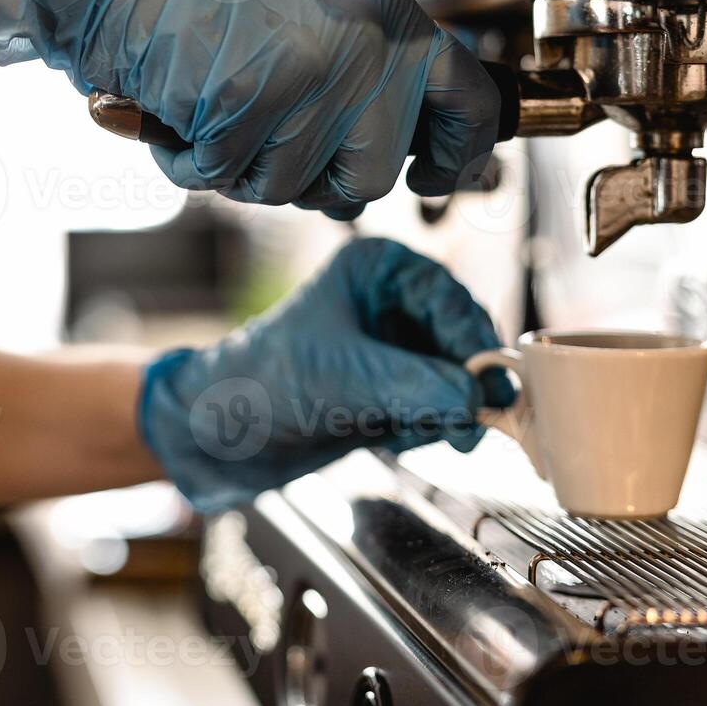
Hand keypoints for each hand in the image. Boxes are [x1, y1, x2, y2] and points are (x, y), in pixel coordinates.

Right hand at [0, 0, 500, 217]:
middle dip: (319, 178)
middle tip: (271, 131)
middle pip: (374, 178)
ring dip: (246, 167)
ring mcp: (307, 77)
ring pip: (294, 189)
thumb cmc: (219, 14)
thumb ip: (382, 95)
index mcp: (393, 19)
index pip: (471, 103)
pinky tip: (181, 109)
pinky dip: (192, 159)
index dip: (460, 156)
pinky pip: (226, 179)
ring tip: (219, 104)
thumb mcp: (327, 34)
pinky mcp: (246, 106)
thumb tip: (436, 173)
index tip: (435, 179)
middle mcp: (364, 45)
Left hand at [136, 238, 513, 512]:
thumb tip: (476, 398)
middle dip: (464, 385)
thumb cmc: (262, 381)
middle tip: (467, 425)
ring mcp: (398, 346)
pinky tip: (393, 436)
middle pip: (464, 340)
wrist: (220, 432)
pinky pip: (440, 407)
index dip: (473, 345)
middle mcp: (394, 301)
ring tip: (413, 431)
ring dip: (447, 411)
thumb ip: (414, 386)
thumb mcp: (343, 378)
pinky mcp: (395, 388)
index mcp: (379, 269)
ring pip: (457, 379)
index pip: (450, 299)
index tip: (486, 387)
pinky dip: (430, 428)